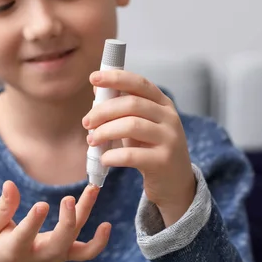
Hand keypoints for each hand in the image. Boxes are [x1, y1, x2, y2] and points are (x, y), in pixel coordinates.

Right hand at [0, 182, 110, 261]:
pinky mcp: (67, 254)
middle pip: (59, 240)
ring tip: (93, 189)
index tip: (42, 204)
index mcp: (15, 250)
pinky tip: (106, 224)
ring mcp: (57, 256)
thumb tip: (10, 184)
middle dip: (67, 220)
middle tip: (68, 198)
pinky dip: (99, 242)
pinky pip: (87, 252)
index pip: (25, 236)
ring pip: (76, 238)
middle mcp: (40, 255)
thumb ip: (2, 208)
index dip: (34, 221)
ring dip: (86, 213)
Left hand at [83, 70, 195, 227]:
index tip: (93, 78)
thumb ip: (122, 108)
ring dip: (105, 132)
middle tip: (86, 122)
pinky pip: (132, 155)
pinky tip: (104, 159)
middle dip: (103, 111)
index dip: (116, 78)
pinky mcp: (163, 161)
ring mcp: (169, 139)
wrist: (175, 183)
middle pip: (132, 104)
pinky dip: (112, 155)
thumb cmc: (151, 149)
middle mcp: (169, 118)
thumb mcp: (140, 125)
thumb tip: (98, 90)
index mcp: (163, 104)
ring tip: (92, 141)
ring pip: (131, 125)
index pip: (140, 83)